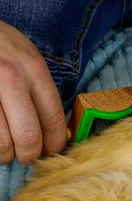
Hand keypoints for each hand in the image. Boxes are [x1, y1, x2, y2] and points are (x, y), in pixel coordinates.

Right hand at [0, 20, 65, 163]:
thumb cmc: (0, 44)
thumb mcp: (27, 57)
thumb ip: (40, 89)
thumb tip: (54, 128)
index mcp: (33, 70)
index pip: (54, 118)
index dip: (56, 143)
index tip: (52, 151)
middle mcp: (10, 79)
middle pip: (28, 136)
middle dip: (30, 155)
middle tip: (27, 156)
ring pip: (1, 143)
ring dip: (5, 155)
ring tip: (6, 151)